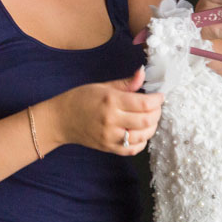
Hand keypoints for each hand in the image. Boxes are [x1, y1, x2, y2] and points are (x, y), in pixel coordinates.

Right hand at [42, 66, 163, 154]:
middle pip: (146, 121)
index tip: (160, 96)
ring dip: (152, 127)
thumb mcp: (103, 86)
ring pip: (143, 136)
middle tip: (156, 107)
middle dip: (157, 113)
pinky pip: (133, 149)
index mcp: (111, 101)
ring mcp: (110, 137)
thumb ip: (126, 83)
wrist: (60, 120)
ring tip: (150, 118)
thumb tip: (143, 72)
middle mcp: (112, 120)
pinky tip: (140, 132)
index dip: (157, 100)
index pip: (144, 103)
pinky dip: (142, 141)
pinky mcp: (108, 148)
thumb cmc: (81, 99)